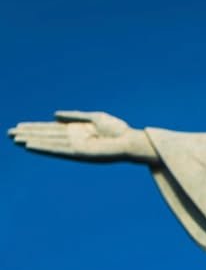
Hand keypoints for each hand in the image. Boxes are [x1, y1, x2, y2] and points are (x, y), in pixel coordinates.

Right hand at [8, 110, 158, 163]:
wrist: (130, 140)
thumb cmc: (117, 129)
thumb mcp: (94, 118)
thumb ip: (74, 116)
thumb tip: (54, 115)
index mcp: (76, 130)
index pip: (50, 129)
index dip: (34, 127)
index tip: (18, 126)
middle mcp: (73, 139)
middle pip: (46, 135)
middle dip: (29, 134)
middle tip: (9, 133)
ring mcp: (75, 147)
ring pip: (48, 143)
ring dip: (32, 141)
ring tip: (15, 139)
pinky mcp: (79, 153)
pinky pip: (58, 150)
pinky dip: (44, 148)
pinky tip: (31, 146)